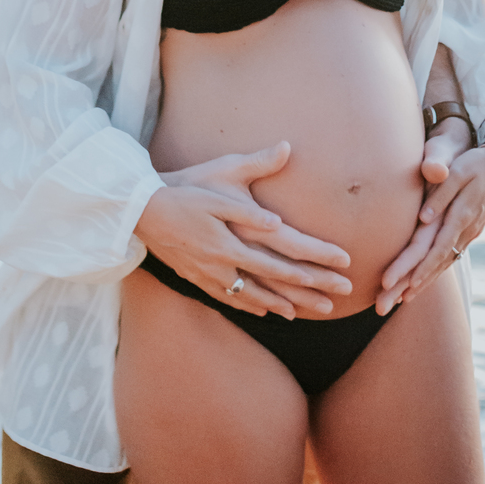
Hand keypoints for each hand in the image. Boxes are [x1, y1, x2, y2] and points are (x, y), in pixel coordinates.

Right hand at [136, 142, 351, 318]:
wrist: (141, 210)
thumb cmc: (186, 187)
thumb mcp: (222, 173)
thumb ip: (256, 171)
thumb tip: (285, 170)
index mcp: (237, 238)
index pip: (287, 253)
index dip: (317, 260)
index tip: (343, 265)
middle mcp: (227, 262)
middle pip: (277, 280)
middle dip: (311, 289)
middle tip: (339, 298)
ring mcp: (212, 274)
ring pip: (256, 295)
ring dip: (285, 304)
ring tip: (310, 313)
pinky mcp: (199, 276)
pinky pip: (231, 297)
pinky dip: (253, 305)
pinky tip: (266, 311)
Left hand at [375, 124, 484, 315]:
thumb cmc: (476, 163)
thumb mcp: (458, 171)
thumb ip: (440, 194)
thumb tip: (423, 218)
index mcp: (461, 216)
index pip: (437, 249)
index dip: (420, 268)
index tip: (402, 285)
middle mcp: (465, 232)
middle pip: (436, 263)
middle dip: (412, 284)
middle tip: (388, 303)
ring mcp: (468, 235)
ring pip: (443, 264)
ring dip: (423, 283)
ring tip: (400, 301)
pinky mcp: (467, 233)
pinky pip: (449, 257)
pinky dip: (434, 272)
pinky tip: (422, 282)